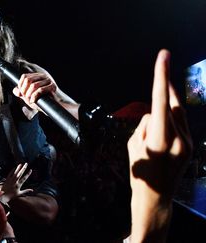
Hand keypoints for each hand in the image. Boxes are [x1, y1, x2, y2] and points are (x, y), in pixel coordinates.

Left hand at [0, 163, 32, 203]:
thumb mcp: (20, 193)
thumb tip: (32, 190)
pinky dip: (12, 170)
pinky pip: (10, 173)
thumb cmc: (12, 195)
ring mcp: (10, 180)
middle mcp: (15, 181)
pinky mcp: (7, 179)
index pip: (24, 178)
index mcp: (18, 185)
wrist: (3, 195)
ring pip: (15, 172)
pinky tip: (15, 167)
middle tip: (26, 164)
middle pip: (20, 173)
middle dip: (24, 168)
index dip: (28, 174)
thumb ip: (26, 191)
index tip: (30, 170)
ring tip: (21, 164)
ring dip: (18, 168)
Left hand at [13, 72, 56, 106]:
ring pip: (33, 85)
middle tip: (25, 97)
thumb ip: (21, 93)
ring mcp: (48, 80)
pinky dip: (34, 96)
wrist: (51, 107)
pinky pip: (40, 90)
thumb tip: (15, 90)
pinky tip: (33, 101)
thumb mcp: (28, 97)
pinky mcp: (52, 86)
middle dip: (24, 90)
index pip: (24, 76)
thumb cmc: (40, 101)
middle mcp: (42, 76)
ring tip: (29, 100)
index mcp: (36, 76)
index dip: (20, 85)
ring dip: (29, 94)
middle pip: (28, 80)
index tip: (21, 94)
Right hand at [128, 50, 192, 241]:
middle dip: (165, 87)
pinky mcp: (192, 146)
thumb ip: (145, 126)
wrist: (156, 196)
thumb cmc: (139, 172)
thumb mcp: (132, 146)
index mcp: (159, 140)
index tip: (163, 56)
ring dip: (166, 106)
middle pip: (172, 104)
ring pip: (178, 113)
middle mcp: (178, 140)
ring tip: (155, 117)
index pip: (159, 101)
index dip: (160, 76)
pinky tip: (161, 129)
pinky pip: (181, 124)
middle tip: (163, 63)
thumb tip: (155, 114)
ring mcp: (188, 143)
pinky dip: (170, 120)